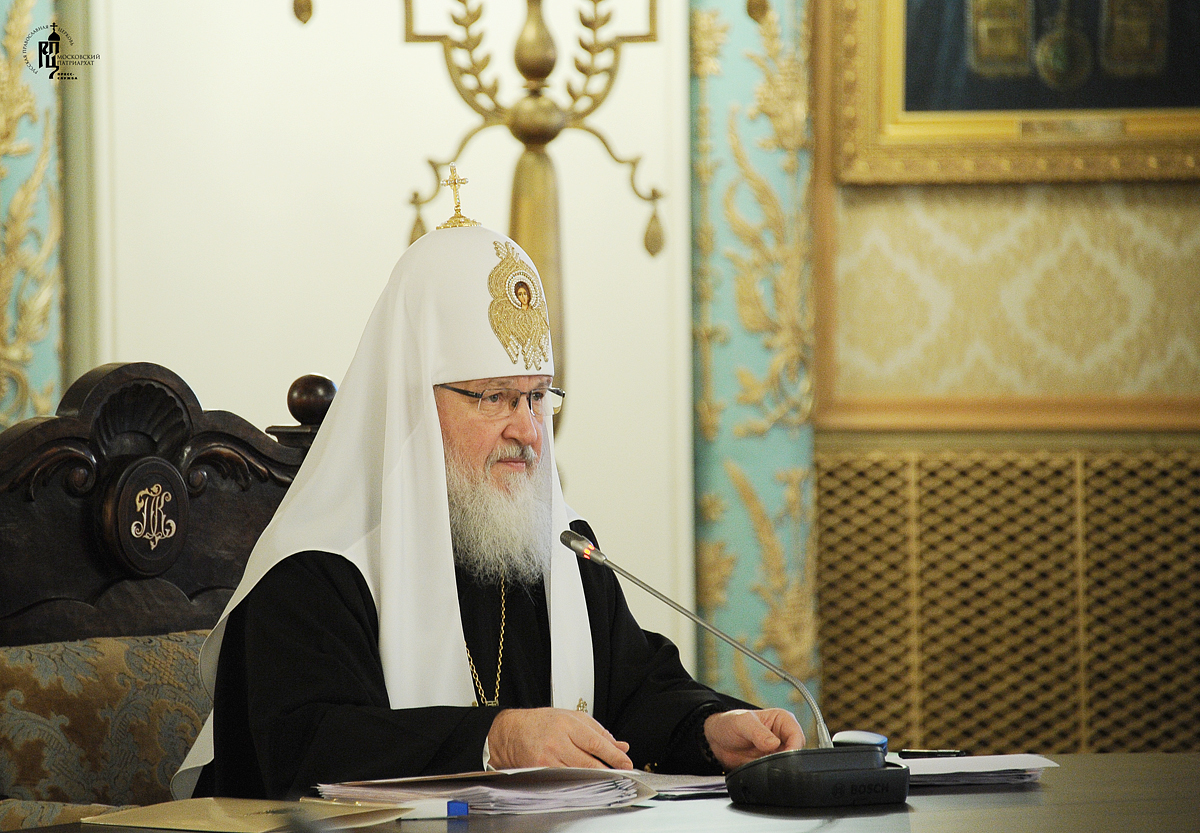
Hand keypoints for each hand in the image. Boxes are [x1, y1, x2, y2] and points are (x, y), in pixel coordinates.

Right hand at [487, 707, 632, 769]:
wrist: (510, 731)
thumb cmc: (541, 723)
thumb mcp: (570, 718)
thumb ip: (597, 731)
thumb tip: (620, 746)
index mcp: (568, 723)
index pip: (597, 742)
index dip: (614, 755)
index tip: (626, 763)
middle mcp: (558, 739)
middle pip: (589, 760)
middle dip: (607, 769)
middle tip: (621, 773)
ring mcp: (548, 756)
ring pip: (578, 772)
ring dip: (595, 777)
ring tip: (606, 777)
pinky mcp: (540, 769)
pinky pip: (564, 778)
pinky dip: (578, 780)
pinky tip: (585, 781)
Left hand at [703, 708, 804, 769]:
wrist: (716, 740)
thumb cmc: (729, 724)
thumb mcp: (742, 723)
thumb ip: (758, 732)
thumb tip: (774, 744)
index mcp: (782, 720)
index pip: (797, 735)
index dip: (793, 747)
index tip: (784, 755)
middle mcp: (783, 736)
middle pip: (796, 752)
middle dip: (786, 759)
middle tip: (770, 761)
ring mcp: (777, 751)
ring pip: (788, 764)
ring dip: (777, 766)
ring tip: (761, 763)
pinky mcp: (771, 764)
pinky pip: (777, 772)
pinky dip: (770, 773)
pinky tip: (760, 769)